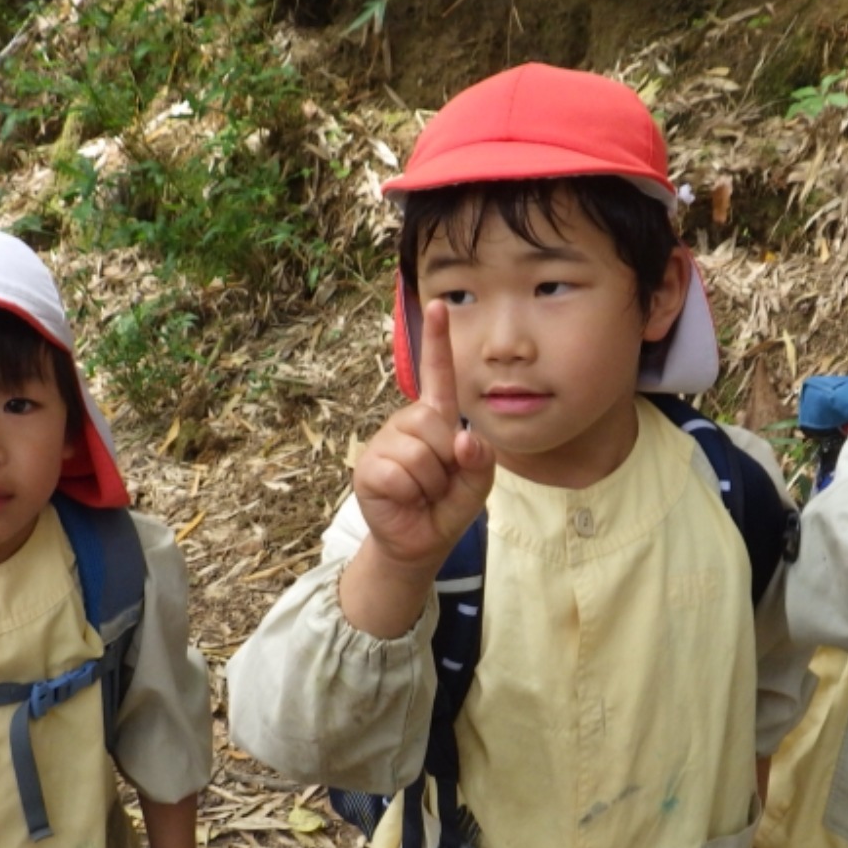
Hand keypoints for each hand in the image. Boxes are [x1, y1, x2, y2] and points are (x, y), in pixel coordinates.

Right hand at [351, 300, 496, 570]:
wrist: (418, 543)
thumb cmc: (446, 505)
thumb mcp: (476, 484)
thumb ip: (480, 461)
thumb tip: (465, 440)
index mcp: (435, 419)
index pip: (437, 375)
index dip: (436, 340)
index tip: (438, 304)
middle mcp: (407, 423)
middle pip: (437, 425)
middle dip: (448, 462)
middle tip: (439, 483)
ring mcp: (385, 443)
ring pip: (421, 453)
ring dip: (431, 482)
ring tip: (422, 492)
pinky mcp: (368, 467)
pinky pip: (400, 474)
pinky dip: (410, 493)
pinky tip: (404, 499)